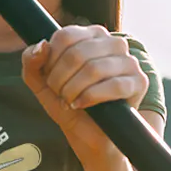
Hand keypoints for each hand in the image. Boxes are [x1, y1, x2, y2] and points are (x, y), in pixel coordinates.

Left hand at [22, 25, 146, 155]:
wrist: (88, 136)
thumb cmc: (68, 104)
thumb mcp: (41, 83)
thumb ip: (31, 61)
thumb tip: (42, 45)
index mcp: (92, 35)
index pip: (65, 36)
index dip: (50, 60)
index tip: (50, 77)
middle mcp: (114, 43)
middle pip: (77, 53)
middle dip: (60, 79)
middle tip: (60, 94)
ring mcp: (129, 62)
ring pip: (94, 69)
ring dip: (73, 90)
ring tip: (69, 101)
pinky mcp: (139, 82)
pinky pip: (114, 86)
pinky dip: (91, 98)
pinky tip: (82, 105)